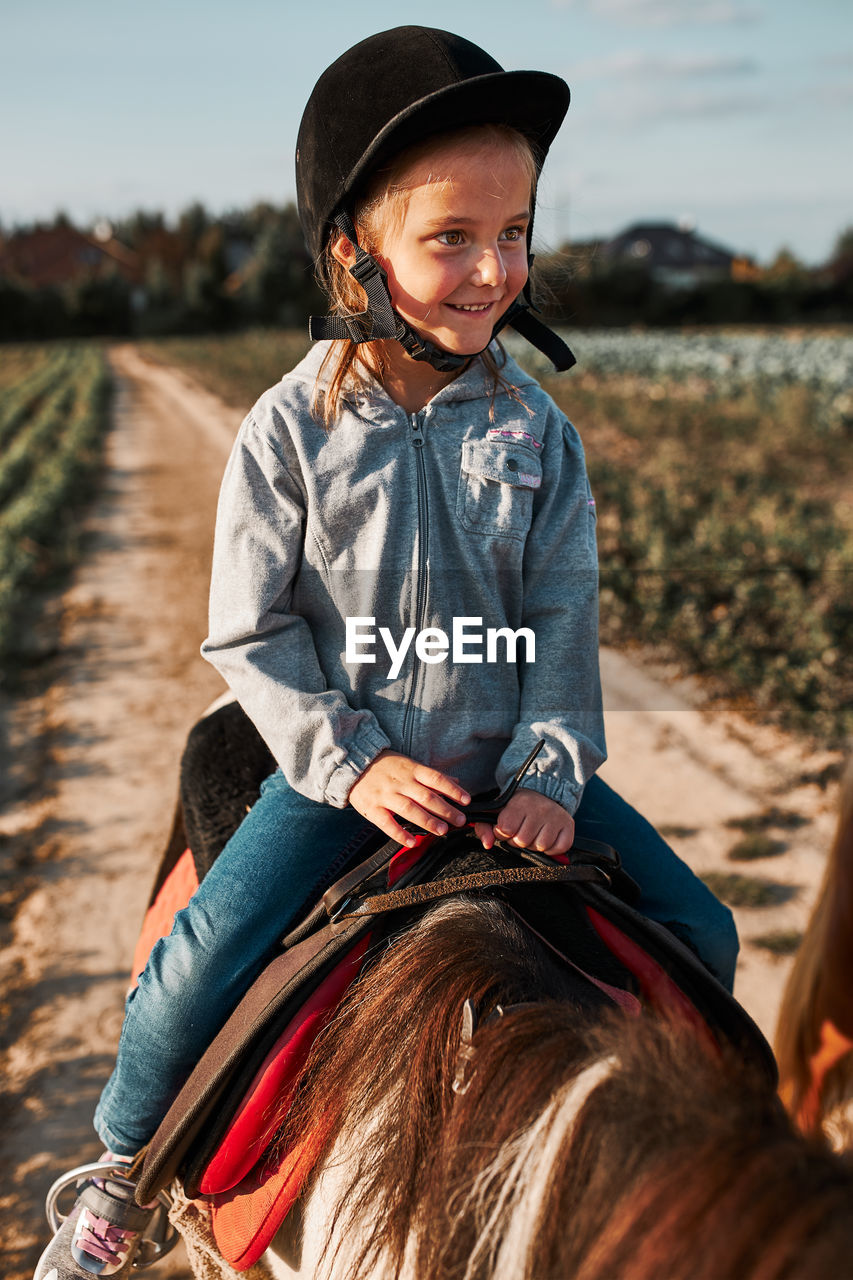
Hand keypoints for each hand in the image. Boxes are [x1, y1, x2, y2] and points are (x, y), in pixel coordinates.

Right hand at [348, 750, 470, 846]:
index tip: (466, 800)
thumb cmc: (385, 765)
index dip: (453, 790)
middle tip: (460, 820)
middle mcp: (400, 782)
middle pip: (426, 797)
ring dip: (427, 821)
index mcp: (411, 770)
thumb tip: (456, 781)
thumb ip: (431, 776)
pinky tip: (411, 842)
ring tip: (442, 830)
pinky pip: (387, 823)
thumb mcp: (409, 764)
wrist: (352, 763)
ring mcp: (385, 795)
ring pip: (409, 810)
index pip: (436, 779)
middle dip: (445, 809)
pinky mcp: (372, 808)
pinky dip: (399, 834)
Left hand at [473, 788, 573, 855]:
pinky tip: (546, 837)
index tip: (507, 827)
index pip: (505, 829)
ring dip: (534, 844)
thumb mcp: (497, 811)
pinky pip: (559, 848)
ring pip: (540, 846)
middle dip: (518, 840)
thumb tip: (487, 844)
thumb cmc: (518, 806)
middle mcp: (540, 808)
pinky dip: (551, 848)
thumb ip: (484, 827)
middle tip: (521, 830)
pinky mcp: (568, 826)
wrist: (544, 792)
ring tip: (533, 833)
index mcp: (520, 803)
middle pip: (522, 841)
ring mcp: (556, 817)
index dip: (502, 833)